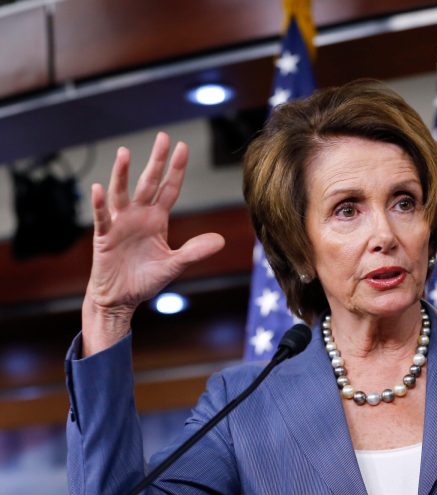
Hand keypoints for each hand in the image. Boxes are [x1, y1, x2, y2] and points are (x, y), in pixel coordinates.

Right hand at [82, 133, 224, 354]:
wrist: (120, 298)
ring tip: (125, 153)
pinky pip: (102, 217)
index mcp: (157, 219)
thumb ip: (194, 251)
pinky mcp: (104, 237)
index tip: (183, 147)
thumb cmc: (144, 279)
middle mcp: (139, 216)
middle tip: (163, 137)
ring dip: (122, 174)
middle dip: (157, 161)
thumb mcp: (174, 264)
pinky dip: (99, 204)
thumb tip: (220, 241)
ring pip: (121, 193)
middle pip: (148, 183)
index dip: (176, 169)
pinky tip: (99, 189)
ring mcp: (120, 224)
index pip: (169, 189)